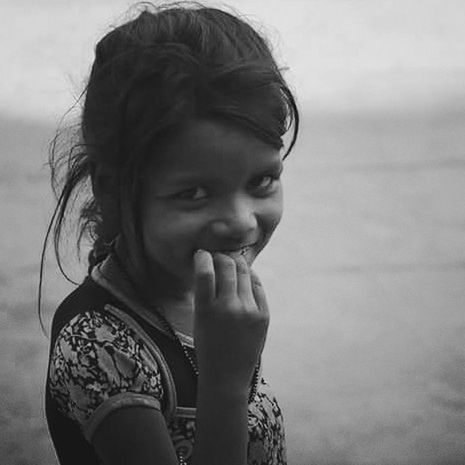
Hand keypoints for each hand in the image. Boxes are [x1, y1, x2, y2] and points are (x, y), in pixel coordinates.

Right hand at [193, 250, 268, 392]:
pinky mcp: (264, 316)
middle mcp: (229, 308)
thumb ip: (205, 294)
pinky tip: (245, 275)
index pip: (205, 272)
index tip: (202, 253)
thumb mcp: (198, 320)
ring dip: (237, 263)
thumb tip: (212, 264)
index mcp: (207, 310)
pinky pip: (258, 286)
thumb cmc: (208, 346)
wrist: (227, 376)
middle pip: (228, 267)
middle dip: (222, 256)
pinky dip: (251, 277)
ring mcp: (249, 311)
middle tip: (219, 255)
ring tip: (232, 261)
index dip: (203, 257)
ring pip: (245, 273)